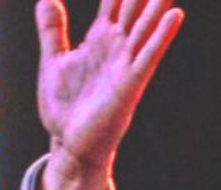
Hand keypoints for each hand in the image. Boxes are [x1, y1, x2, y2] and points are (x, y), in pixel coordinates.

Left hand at [37, 0, 183, 189]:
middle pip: (135, 8)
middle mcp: (116, 47)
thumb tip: (46, 0)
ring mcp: (124, 64)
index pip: (116, 1)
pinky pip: (148, 56)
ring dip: (158, 6)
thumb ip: (53, 31)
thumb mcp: (53, 62)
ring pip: (145, 26)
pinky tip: (174, 16)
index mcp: (99, 38)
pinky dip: (160, 37)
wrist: (67, 144)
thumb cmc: (64, 106)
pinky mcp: (129, 85)